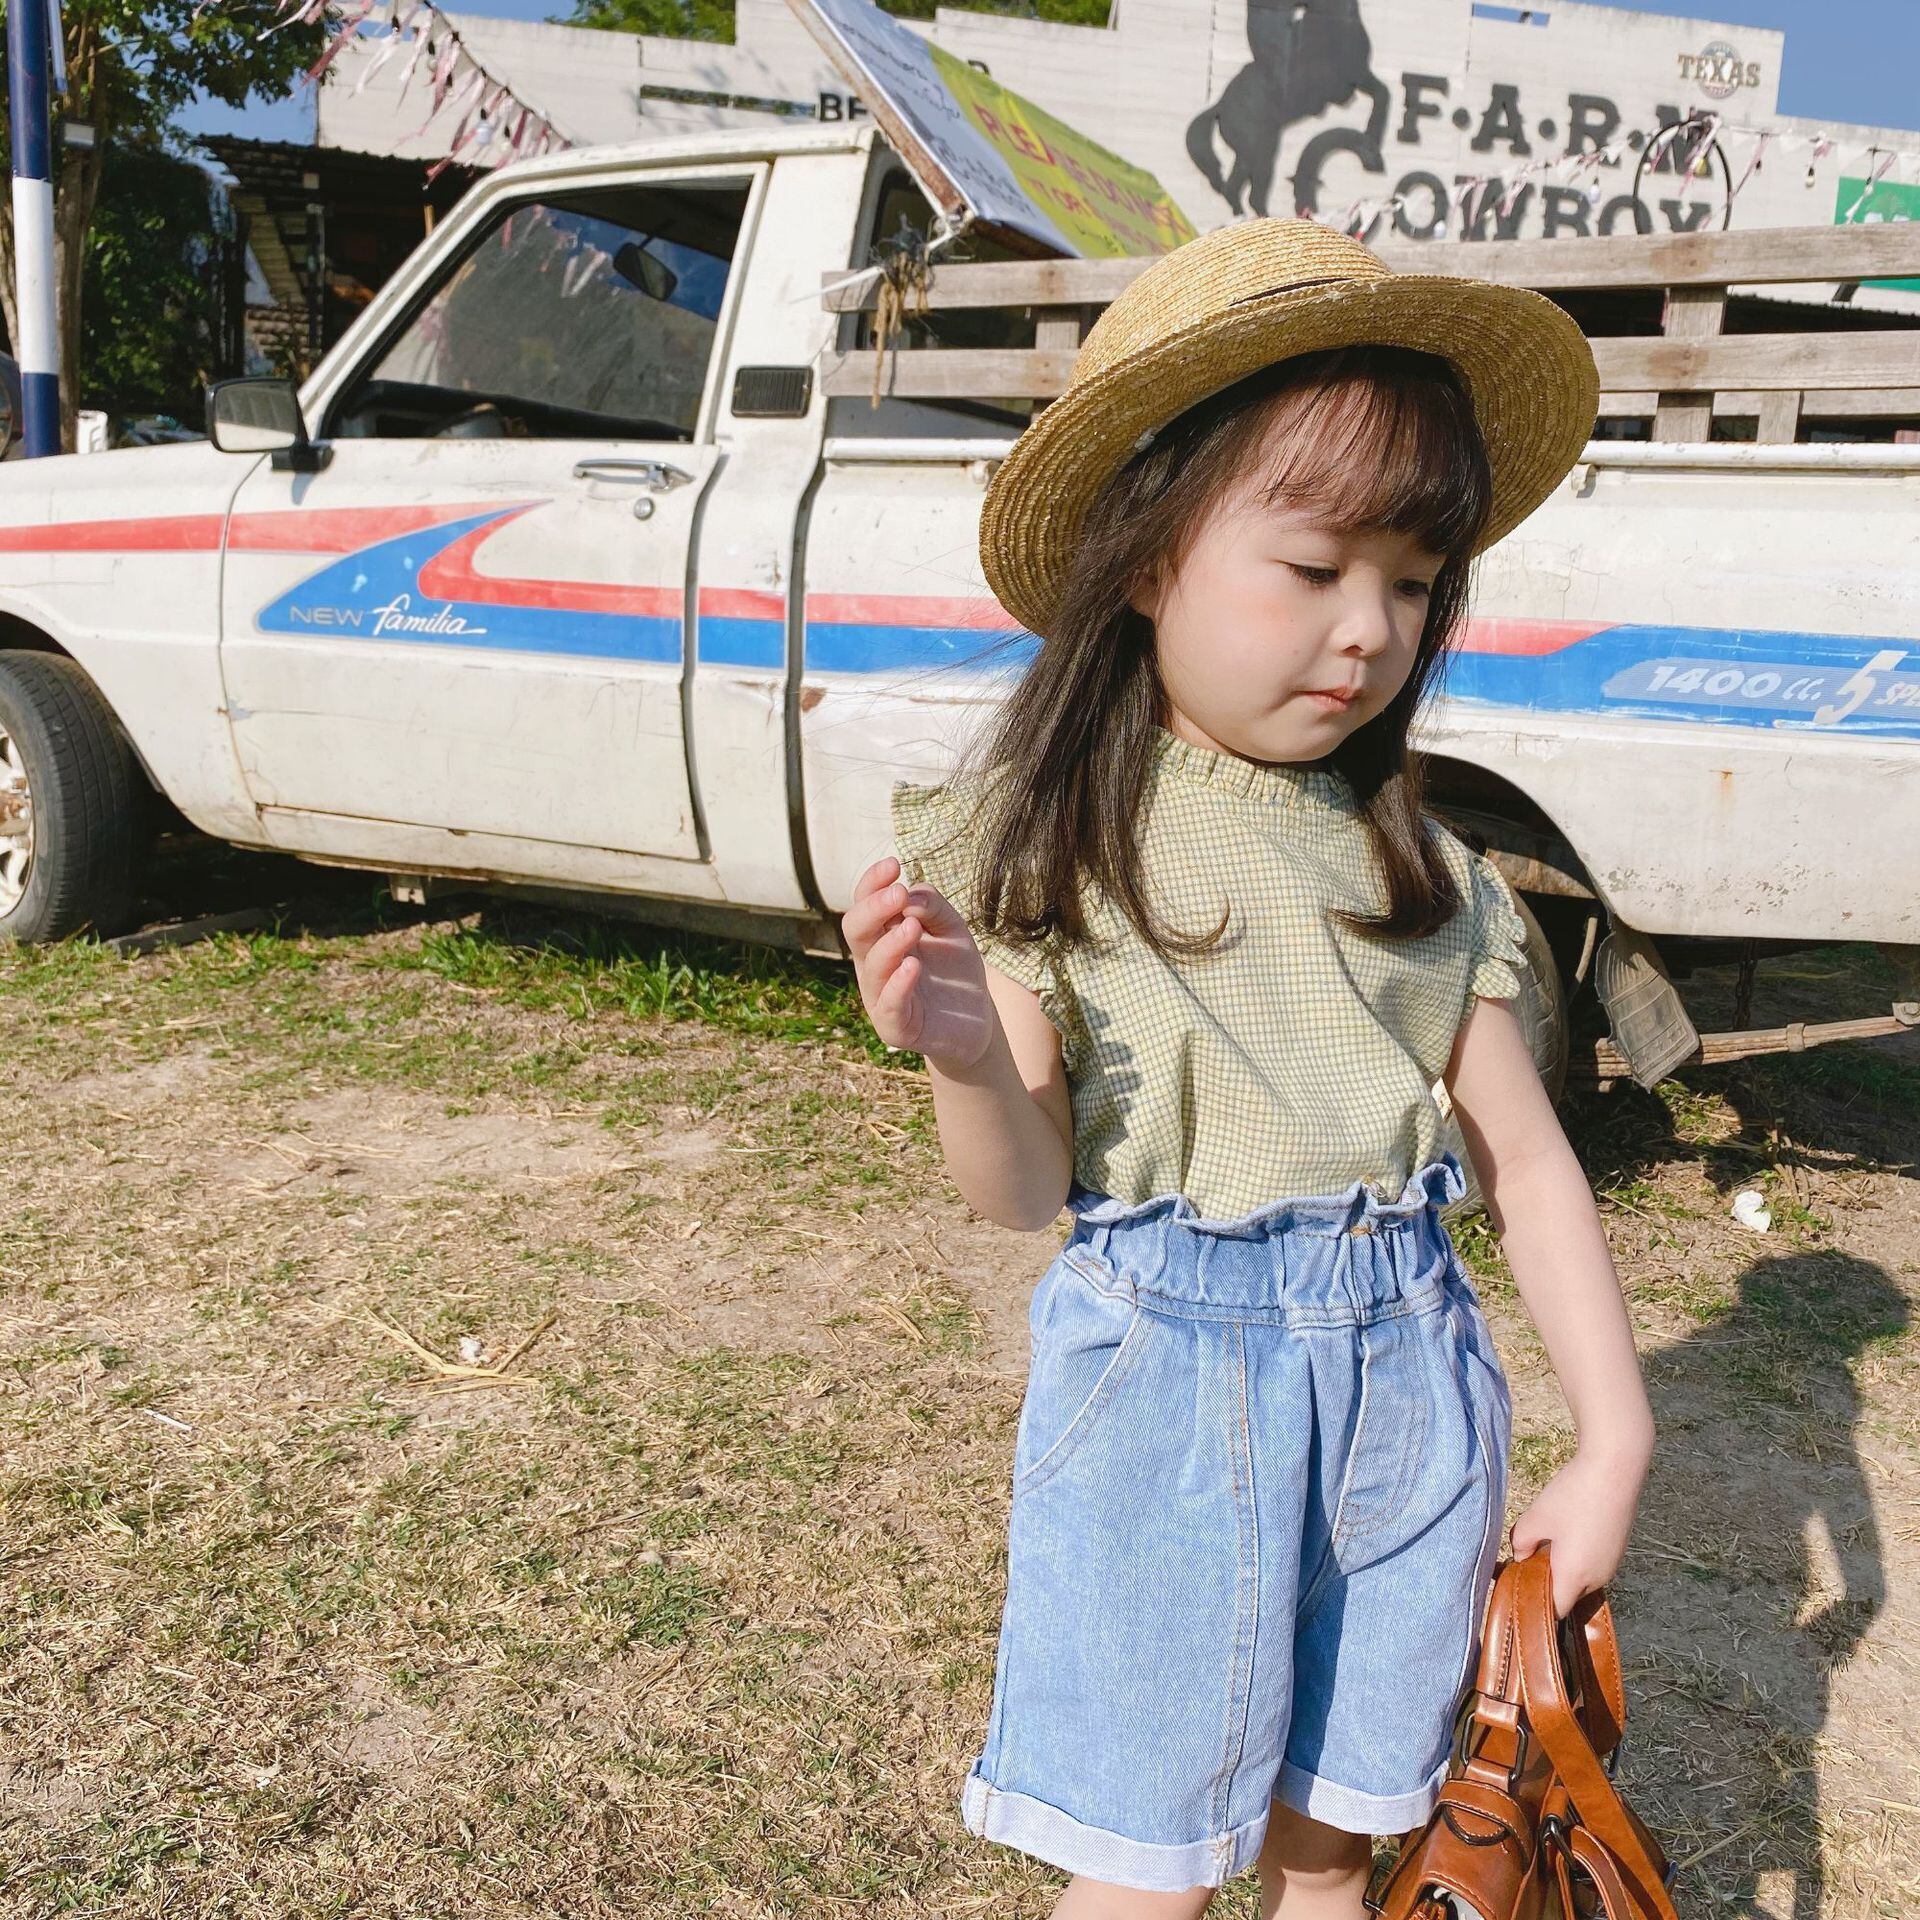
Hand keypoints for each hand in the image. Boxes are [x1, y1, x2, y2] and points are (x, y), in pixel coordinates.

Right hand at [841, 857, 997, 1071]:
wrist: (974, 1022)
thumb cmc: (955, 972)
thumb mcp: (952, 929)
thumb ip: (934, 907)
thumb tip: (910, 894)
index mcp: (882, 936)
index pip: (865, 904)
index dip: (872, 883)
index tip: (894, 864)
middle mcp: (874, 963)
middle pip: (856, 930)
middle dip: (873, 908)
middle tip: (898, 893)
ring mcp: (880, 995)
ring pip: (872, 966)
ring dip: (891, 944)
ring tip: (914, 928)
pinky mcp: (895, 1027)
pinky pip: (889, 1005)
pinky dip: (898, 985)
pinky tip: (912, 966)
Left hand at [1509, 1440, 1650, 1616]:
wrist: (1615, 1470)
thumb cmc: (1572, 1496)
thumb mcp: (1534, 1518)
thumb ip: (1520, 1544)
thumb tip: (1521, 1558)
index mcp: (1574, 1577)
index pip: (1554, 1610)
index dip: (1534, 1606)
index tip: (1516, 1589)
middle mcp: (1597, 1578)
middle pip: (1567, 1595)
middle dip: (1546, 1583)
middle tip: (1526, 1559)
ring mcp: (1611, 1564)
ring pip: (1580, 1578)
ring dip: (1562, 1567)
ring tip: (1546, 1539)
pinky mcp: (1616, 1549)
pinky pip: (1592, 1563)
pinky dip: (1577, 1556)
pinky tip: (1567, 1530)